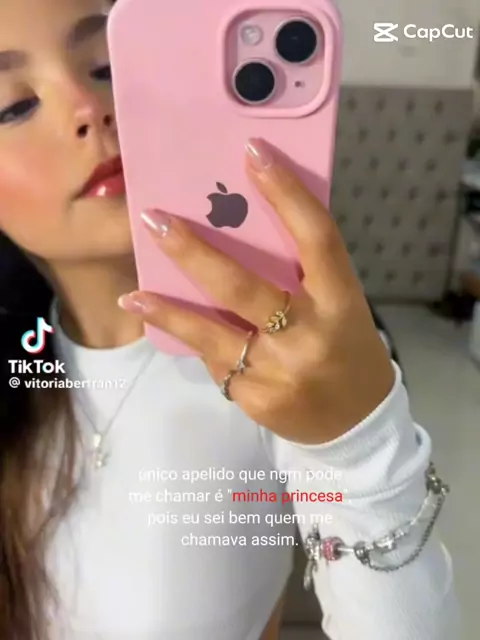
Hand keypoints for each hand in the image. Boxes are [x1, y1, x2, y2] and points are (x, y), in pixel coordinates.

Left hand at [118, 138, 394, 444]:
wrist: (356, 422)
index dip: (286, 192)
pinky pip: (216, 363)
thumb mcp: (338, 304)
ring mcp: (280, 372)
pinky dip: (199, 342)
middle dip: (195, 253)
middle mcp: (310, 335)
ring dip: (169, 312)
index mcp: (340, 301)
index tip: (252, 152)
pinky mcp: (256, 400)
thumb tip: (240, 231)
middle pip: (245, 288)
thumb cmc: (346, 346)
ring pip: (213, 334)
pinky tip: (184, 334)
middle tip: (155, 221)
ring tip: (134, 293)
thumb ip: (301, 274)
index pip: (316, 237)